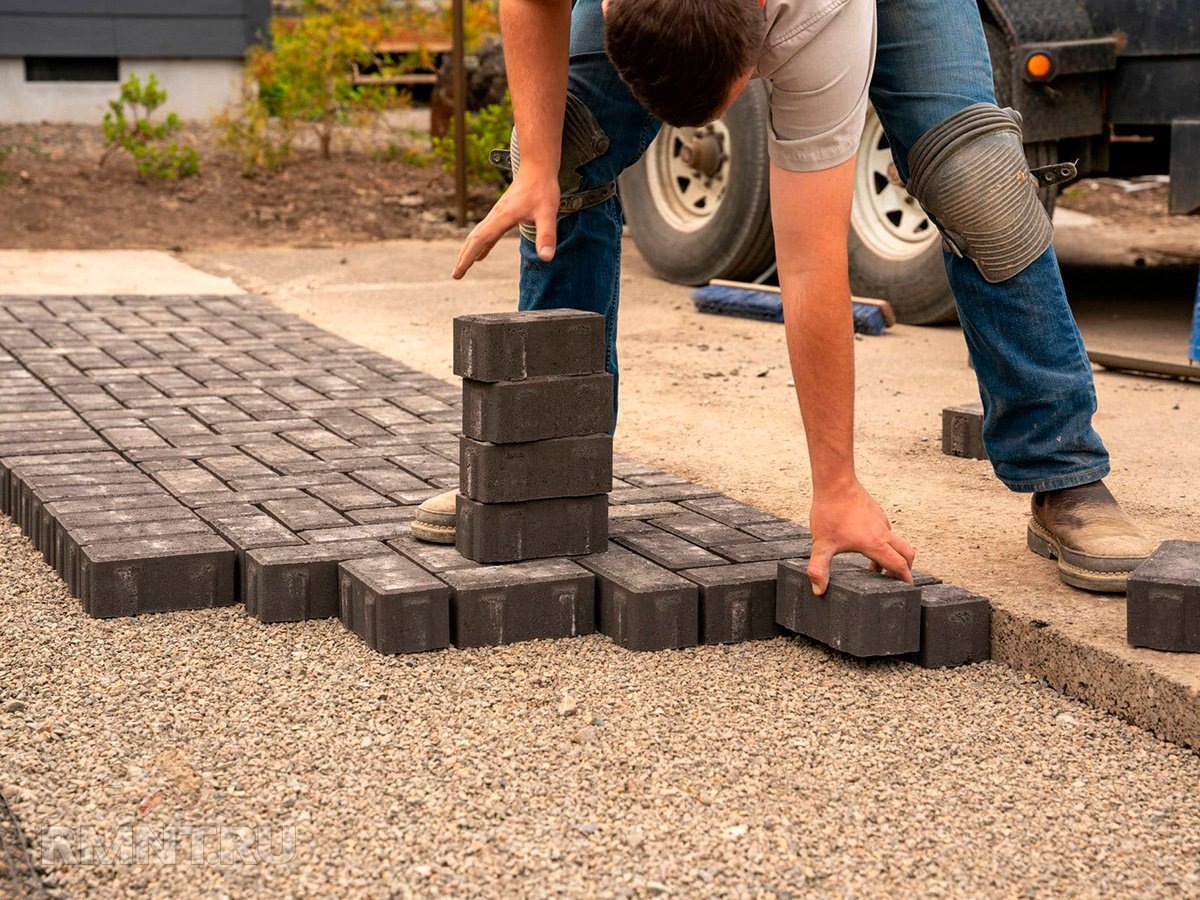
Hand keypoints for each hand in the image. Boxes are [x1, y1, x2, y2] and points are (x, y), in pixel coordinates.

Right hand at [452, 171, 559, 278]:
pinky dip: (481, 245)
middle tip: (456, 275)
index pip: (480, 240)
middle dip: (464, 257)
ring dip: (469, 251)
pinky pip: (488, 232)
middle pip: (473, 238)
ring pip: (478, 235)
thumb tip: (546, 258)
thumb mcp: (548, 213)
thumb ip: (546, 235)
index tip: (458, 272)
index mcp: (502, 217)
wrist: (537, 167)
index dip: (468, 257)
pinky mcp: (503, 213)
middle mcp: (496, 215)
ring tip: (463, 267)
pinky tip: (481, 255)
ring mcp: (498, 214)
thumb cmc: (543, 188)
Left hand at [807, 479, 915, 594]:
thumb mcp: (822, 544)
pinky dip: (883, 542)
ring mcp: (881, 520)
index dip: (905, 579)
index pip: (899, 566)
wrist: (834, 483)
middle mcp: (883, 532)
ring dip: (891, 555)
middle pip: (907, 554)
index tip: (907, 590)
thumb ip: (819, 569)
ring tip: (872, 566)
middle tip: (891, 581)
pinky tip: (864, 543)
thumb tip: (819, 590)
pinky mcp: (876, 512)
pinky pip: (886, 530)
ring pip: (896, 542)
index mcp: (875, 544)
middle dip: (905, 569)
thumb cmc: (829, 512)